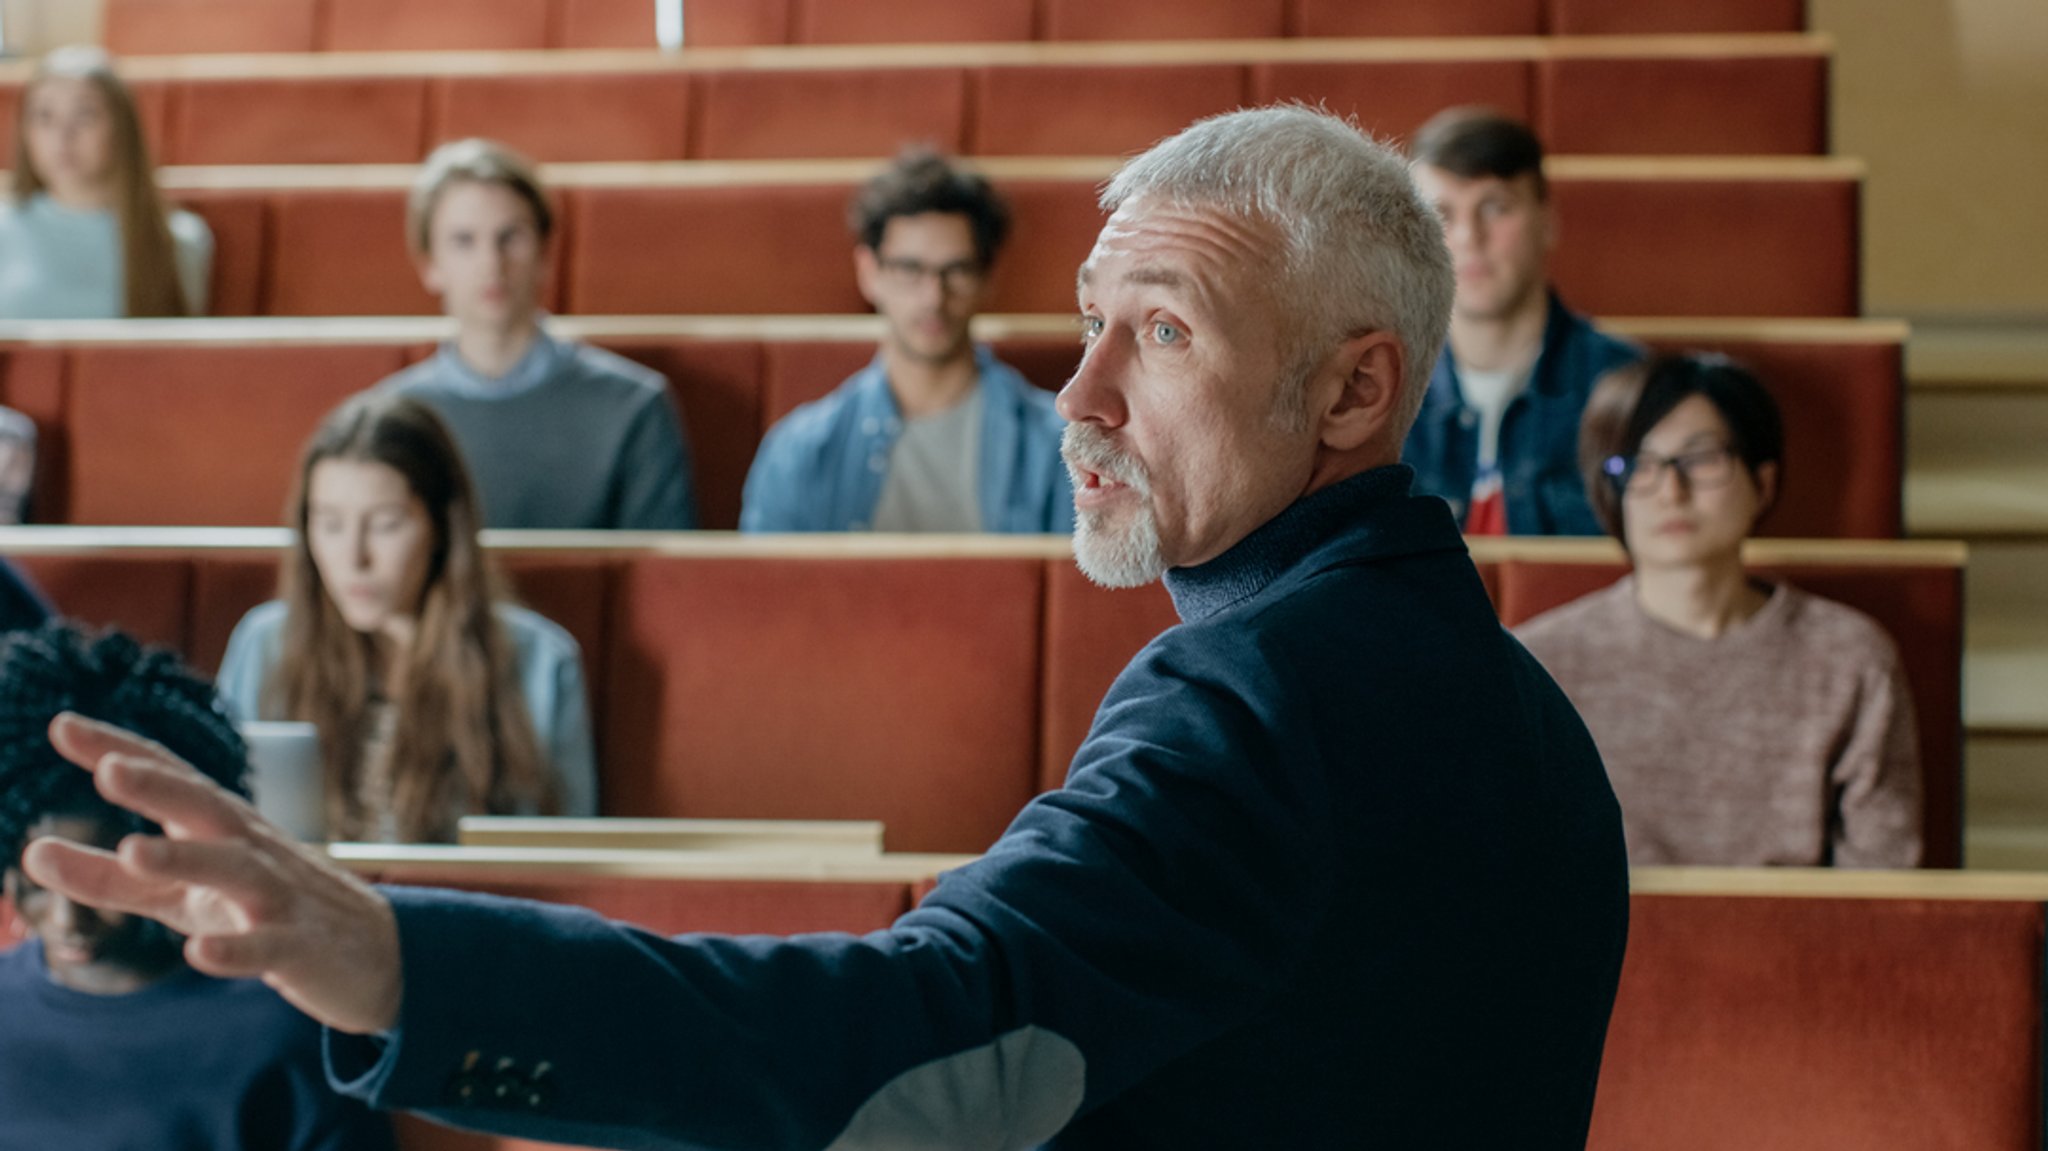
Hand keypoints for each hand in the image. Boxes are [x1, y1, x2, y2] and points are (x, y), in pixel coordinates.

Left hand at [20, 712, 402, 1033]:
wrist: (374, 951)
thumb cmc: (263, 910)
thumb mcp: (181, 893)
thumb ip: (109, 878)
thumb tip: (29, 854)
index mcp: (219, 828)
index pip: (170, 777)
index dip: (120, 750)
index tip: (62, 725)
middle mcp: (249, 850)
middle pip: (205, 809)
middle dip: (159, 788)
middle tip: (108, 769)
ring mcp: (277, 897)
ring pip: (234, 872)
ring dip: (185, 859)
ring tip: (132, 850)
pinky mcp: (298, 947)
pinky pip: (267, 948)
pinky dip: (236, 949)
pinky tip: (199, 952)